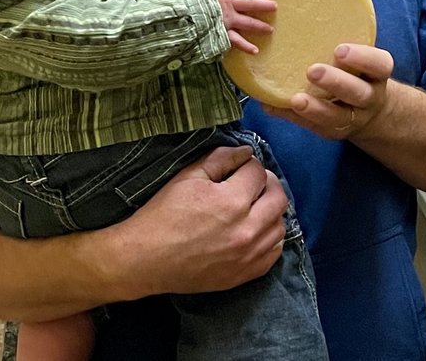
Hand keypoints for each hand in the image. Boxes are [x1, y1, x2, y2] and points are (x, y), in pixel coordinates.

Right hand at [127, 146, 288, 295]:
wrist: (145, 259)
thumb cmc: (163, 215)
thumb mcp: (188, 177)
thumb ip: (221, 159)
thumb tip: (246, 152)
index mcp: (232, 201)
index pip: (258, 172)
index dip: (248, 164)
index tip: (238, 167)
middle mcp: (247, 229)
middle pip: (279, 198)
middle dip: (267, 183)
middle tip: (252, 182)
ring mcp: (248, 255)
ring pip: (280, 226)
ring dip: (271, 211)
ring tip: (254, 207)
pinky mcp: (245, 274)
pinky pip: (274, 253)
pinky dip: (270, 238)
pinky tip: (256, 231)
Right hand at [206, 0, 275, 52]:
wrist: (182, 13)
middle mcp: (229, 5)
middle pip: (251, 4)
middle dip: (264, 6)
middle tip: (274, 7)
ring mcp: (227, 20)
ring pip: (248, 23)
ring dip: (260, 26)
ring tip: (270, 30)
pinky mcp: (222, 33)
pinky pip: (237, 41)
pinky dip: (246, 46)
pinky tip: (255, 50)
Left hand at [265, 43, 393, 139]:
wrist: (371, 110)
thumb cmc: (357, 71)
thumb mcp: (361, 56)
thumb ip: (343, 39)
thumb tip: (301, 6)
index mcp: (377, 74)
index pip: (380, 65)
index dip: (362, 57)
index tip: (339, 50)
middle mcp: (369, 97)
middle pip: (358, 93)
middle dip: (336, 82)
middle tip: (313, 71)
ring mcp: (353, 117)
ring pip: (337, 116)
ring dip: (315, 108)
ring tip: (295, 100)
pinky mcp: (333, 130)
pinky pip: (314, 127)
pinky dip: (293, 117)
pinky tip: (273, 106)